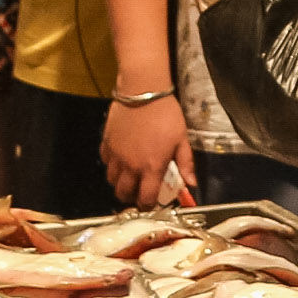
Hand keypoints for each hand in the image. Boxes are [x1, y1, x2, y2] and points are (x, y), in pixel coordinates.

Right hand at [102, 94, 195, 208]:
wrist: (143, 92)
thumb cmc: (165, 114)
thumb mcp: (182, 139)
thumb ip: (186, 164)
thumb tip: (192, 183)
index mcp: (151, 167)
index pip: (146, 198)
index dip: (148, 206)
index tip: (151, 204)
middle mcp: (131, 165)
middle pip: (124, 193)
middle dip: (131, 198)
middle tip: (138, 193)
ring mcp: (116, 155)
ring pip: (111, 180)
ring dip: (119, 183)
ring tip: (129, 178)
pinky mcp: (107, 143)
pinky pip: (105, 162)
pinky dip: (111, 166)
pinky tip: (120, 160)